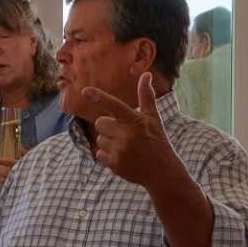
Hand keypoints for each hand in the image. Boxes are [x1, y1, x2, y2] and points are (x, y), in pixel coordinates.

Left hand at [65, 64, 176, 179]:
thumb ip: (147, 96)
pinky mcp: (115, 165)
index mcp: (135, 121)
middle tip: (125, 134)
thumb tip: (146, 74)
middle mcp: (127, 135)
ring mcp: (120, 151)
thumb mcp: (154, 118)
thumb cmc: (157, 141)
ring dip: (109, 142)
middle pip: (100, 123)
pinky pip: (99, 154)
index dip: (99, 97)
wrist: (162, 172)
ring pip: (99, 139)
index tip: (85, 91)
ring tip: (126, 147)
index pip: (114, 106)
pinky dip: (108, 156)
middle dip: (109, 127)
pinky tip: (123, 158)